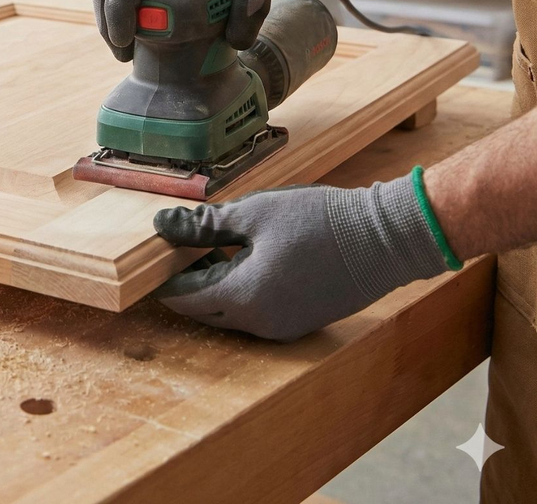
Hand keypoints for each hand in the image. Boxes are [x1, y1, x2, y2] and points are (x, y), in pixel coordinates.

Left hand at [153, 173, 450, 341]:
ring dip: (216, 286)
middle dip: (189, 283)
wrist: (384, 238)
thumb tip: (161, 224)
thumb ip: (204, 225)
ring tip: (214, 250)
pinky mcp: (300, 322)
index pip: (184, 297)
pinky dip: (241, 293)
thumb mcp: (254, 214)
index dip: (166, 276)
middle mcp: (259, 324)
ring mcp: (282, 328)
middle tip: (184, 249)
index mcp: (243, 297)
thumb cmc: (318, 220)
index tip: (159, 253)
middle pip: (204, 310)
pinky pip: (256, 314)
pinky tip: (247, 262)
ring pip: (230, 314)